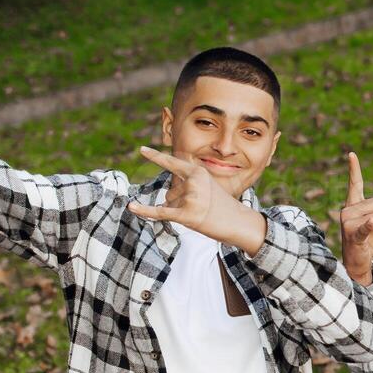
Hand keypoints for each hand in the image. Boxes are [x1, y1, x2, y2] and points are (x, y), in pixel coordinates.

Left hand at [127, 146, 266, 253]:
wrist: (240, 223)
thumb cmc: (223, 207)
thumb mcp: (208, 187)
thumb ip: (185, 187)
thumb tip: (162, 201)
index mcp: (198, 172)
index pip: (173, 163)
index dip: (155, 157)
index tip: (141, 150)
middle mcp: (194, 182)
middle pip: (170, 191)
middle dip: (180, 202)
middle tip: (203, 207)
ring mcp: (191, 198)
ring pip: (169, 203)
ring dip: (179, 211)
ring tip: (202, 214)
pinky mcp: (187, 214)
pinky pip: (160, 213)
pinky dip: (145, 211)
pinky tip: (132, 207)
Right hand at [339, 152, 372, 284]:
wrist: (357, 261)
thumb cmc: (369, 239)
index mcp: (353, 204)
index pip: (355, 184)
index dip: (354, 169)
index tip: (351, 154)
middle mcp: (347, 210)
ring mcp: (348, 222)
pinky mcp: (352, 234)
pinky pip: (365, 226)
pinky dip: (370, 225)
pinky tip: (372, 221)